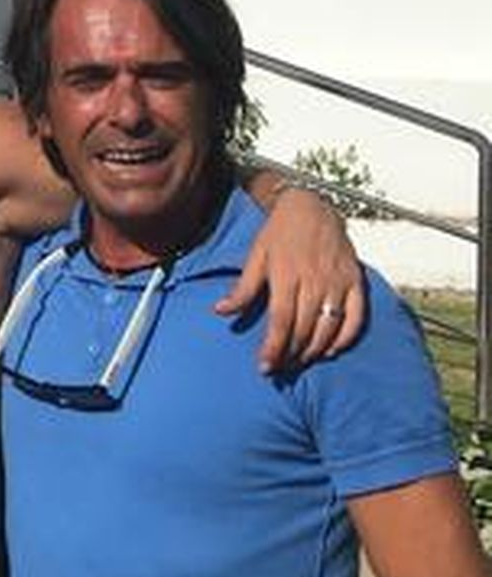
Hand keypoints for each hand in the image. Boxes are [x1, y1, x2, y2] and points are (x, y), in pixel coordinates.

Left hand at [216, 187, 365, 371]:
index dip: (274, 347)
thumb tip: (220, 311)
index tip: (265, 367)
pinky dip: (345, 338)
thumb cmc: (279, 233)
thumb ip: (243, 288)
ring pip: (329, 327)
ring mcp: (338, 282)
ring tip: (299, 361)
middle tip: (280, 368)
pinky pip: (356, 318)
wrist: (312, 207)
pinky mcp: (356, 281)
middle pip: (305, 328)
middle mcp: (315, 280)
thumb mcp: (255, 256)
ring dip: (314, 350)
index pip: (281, 321)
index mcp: (286, 274)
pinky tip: (330, 350)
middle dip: (291, 354)